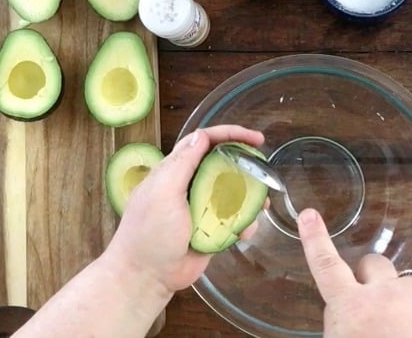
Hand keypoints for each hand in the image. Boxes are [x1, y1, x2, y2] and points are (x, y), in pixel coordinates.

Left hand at [104, 125, 265, 293]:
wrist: (147, 277)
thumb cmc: (149, 233)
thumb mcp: (163, 193)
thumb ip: (182, 163)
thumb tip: (201, 135)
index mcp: (174, 170)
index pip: (204, 141)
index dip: (230, 135)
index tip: (255, 139)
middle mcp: (189, 184)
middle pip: (224, 164)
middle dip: (246, 165)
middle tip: (265, 169)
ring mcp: (201, 207)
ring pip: (233, 192)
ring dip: (249, 197)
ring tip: (261, 205)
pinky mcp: (211, 229)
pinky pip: (234, 220)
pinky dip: (243, 223)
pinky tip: (244, 232)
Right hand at [298, 208, 411, 337]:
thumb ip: (342, 318)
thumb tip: (347, 303)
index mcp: (350, 308)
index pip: (326, 265)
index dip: (315, 239)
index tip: (309, 216)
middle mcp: (380, 294)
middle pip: (371, 264)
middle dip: (372, 277)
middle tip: (377, 303)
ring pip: (403, 278)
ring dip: (402, 294)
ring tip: (407, 324)